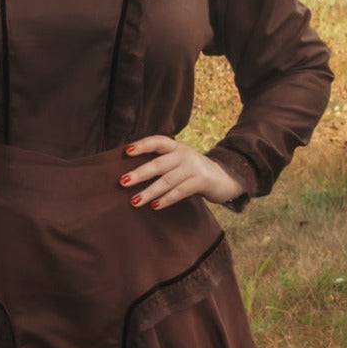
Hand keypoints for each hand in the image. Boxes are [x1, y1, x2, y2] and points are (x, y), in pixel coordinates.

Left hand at [118, 135, 242, 208]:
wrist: (224, 177)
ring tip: (134, 201)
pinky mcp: (201, 181)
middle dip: (140, 173)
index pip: (157, 141)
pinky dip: (167, 199)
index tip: (126, 151)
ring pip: (167, 181)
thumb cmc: (192, 171)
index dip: (142, 145)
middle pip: (159, 164)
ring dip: (150, 192)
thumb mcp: (179, 161)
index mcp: (176, 147)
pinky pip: (180, 191)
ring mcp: (193, 168)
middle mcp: (184, 155)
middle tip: (122, 182)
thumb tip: (132, 175)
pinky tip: (155, 206)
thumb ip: (162, 163)